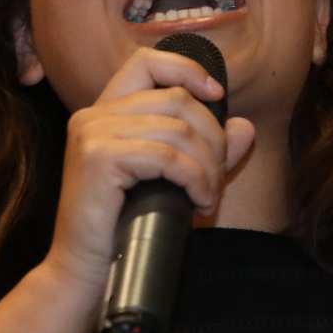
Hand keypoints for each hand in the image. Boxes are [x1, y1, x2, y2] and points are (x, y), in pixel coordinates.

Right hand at [44, 46, 256, 289]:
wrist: (87, 271)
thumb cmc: (128, 225)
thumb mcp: (174, 179)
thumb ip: (207, 150)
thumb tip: (245, 127)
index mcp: (105, 110)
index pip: (147, 61)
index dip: (188, 70)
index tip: (218, 96)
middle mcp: (93, 114)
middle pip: (176, 98)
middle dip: (212, 137)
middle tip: (217, 177)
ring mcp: (92, 133)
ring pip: (177, 129)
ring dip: (207, 165)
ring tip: (209, 196)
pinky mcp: (98, 158)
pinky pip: (167, 156)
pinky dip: (195, 179)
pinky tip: (199, 203)